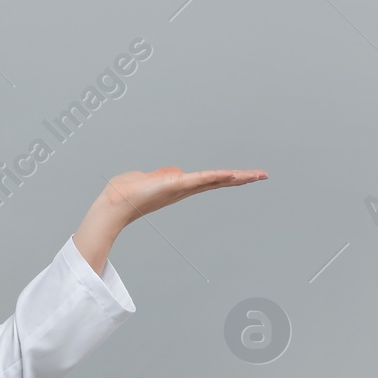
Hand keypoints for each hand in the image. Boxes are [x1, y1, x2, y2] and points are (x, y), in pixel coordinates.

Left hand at [72, 166, 267, 275]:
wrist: (115, 204)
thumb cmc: (129, 193)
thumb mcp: (151, 179)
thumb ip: (165, 175)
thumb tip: (176, 173)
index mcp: (180, 186)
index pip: (210, 180)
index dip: (228, 178)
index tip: (247, 176)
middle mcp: (185, 189)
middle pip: (218, 181)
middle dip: (241, 179)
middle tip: (263, 175)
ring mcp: (181, 188)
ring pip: (214, 180)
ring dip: (236, 177)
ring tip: (255, 175)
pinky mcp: (175, 185)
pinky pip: (199, 179)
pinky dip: (216, 177)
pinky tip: (230, 175)